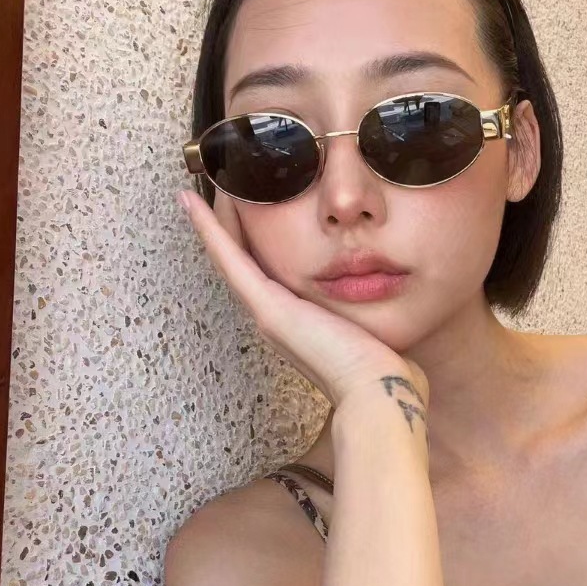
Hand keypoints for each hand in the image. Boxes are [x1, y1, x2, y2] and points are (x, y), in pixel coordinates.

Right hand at [177, 189, 427, 411]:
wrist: (379, 394)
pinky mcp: (270, 309)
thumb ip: (374, 321)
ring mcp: (268, 315)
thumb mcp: (377, 334)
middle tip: (217, 192)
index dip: (252, 246)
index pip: (267, 276)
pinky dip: (210, 231)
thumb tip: (394, 312)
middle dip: (227, 230)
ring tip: (195, 193)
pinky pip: (231, 260)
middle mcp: (275, 320)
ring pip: (231, 258)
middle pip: (243, 264)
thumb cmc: (385, 374)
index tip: (245, 217)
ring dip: (214, 224)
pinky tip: (192, 202)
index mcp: (298, 325)